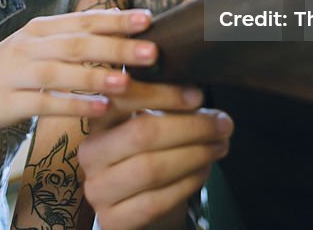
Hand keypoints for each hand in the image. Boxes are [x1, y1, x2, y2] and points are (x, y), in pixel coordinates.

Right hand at [0, 9, 156, 134]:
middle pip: (77, 43)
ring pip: (61, 72)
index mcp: (41, 29)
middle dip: (116, 46)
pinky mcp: (9, 102)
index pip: (83, 20)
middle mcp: (30, 46)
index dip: (116, 19)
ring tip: (127, 82)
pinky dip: (74, 105)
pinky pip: (45, 103)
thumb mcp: (39, 44)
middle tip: (152, 51)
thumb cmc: (12, 69)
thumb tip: (119, 17)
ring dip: (95, 77)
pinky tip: (99, 110)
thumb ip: (75, 33)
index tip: (149, 19)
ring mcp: (17, 74)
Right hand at [79, 82, 232, 229]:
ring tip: (219, 146)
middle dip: (190, 127)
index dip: (162, 94)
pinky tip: (204, 170)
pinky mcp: (112, 220)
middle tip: (222, 124)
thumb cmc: (146, 154)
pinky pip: (155, 201)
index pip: (123, 99)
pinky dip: (186, 184)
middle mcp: (90, 153)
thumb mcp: (150, 124)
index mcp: (97, 119)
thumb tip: (197, 96)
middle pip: (141, 134)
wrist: (134, 203)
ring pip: (151, 169)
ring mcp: (98, 189)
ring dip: (195, 155)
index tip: (198, 95)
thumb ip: (168, 107)